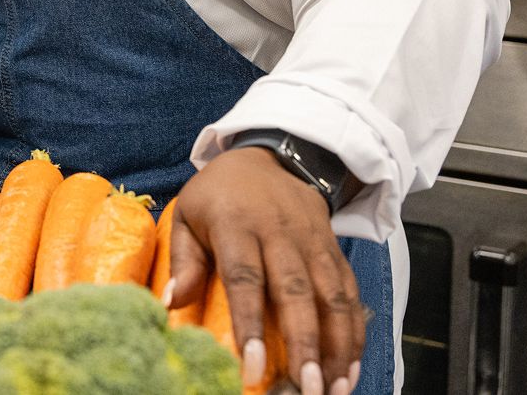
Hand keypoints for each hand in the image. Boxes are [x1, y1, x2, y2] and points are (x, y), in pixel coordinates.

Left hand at [168, 147, 364, 394]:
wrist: (269, 155)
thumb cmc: (219, 194)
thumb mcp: (188, 213)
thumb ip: (183, 259)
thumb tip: (172, 305)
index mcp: (236, 223)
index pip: (244, 278)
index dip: (249, 324)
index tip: (251, 369)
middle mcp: (279, 232)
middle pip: (296, 293)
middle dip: (305, 345)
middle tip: (307, 389)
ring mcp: (312, 240)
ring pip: (332, 296)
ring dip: (338, 347)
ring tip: (333, 390)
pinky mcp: (333, 247)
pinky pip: (350, 291)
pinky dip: (355, 331)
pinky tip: (350, 367)